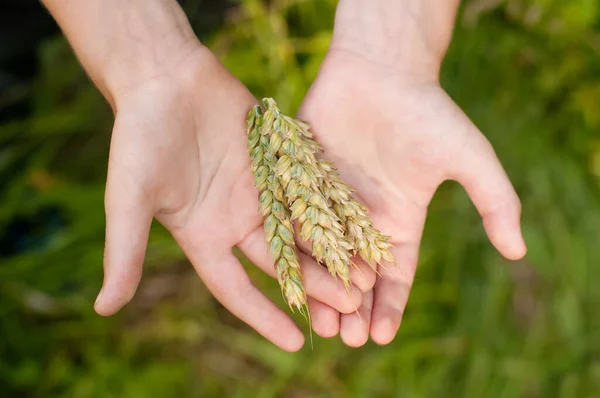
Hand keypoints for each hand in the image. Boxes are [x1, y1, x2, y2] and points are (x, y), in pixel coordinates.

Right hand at [95, 45, 364, 350]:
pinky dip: (336, 206)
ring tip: (369, 273)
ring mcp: (261, 189)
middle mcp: (237, 218)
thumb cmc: (139, 137)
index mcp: (204, 236)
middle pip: (282, 261)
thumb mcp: (130, 199)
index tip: (299, 344)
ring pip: (304, 227)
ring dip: (334, 250)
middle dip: (316, 284)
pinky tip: (364, 223)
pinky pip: (312, 187)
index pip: (238, 288)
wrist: (164, 78)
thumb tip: (103, 309)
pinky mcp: (278, 160)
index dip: (265, 316)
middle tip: (352, 306)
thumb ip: (124, 251)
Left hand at [297, 48, 526, 345]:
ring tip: (316, 319)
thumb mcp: (469, 157)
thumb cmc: (427, 112)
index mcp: (399, 221)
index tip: (380, 336)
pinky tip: (283, 273)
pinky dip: (289, 247)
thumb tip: (519, 252)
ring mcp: (328, 201)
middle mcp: (361, 218)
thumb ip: (494, 201)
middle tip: (345, 338)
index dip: (389, 307)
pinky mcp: (299, 180)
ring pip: (320, 255)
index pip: (394, 276)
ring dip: (318, 287)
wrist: (381, 68)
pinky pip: (291, 220)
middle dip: (351, 307)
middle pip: (354, 274)